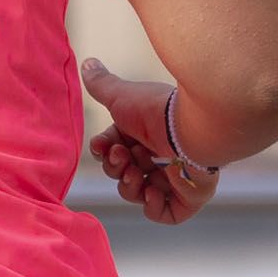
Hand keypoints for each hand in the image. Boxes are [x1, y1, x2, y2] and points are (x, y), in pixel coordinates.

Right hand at [83, 56, 217, 223]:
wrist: (191, 129)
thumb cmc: (156, 110)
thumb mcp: (121, 97)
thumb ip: (102, 85)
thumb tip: (86, 63)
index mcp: (146, 133)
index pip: (115, 150)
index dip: (104, 151)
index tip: (103, 146)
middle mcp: (161, 155)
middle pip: (124, 172)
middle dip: (116, 168)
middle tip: (122, 157)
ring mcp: (176, 178)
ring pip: (139, 193)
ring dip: (129, 186)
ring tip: (136, 173)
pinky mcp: (190, 197)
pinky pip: (165, 213)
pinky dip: (153, 207)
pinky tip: (152, 191)